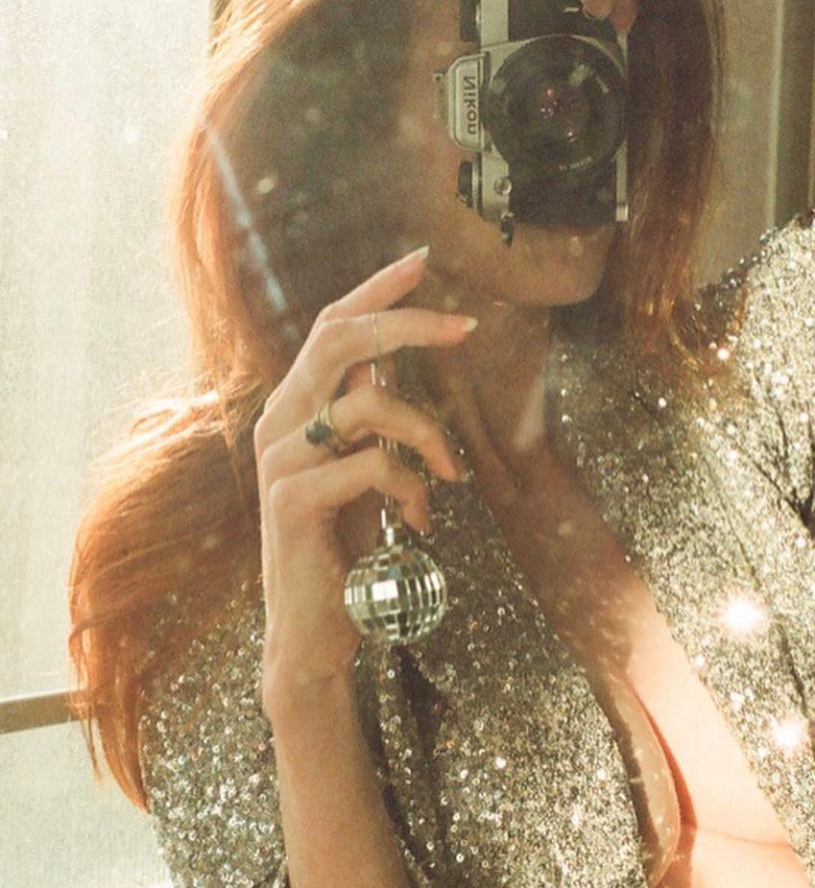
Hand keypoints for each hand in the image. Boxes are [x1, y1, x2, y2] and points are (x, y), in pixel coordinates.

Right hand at [253, 246, 477, 694]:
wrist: (314, 626)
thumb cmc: (343, 546)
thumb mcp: (359, 469)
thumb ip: (363, 418)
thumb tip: (387, 363)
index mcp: (292, 409)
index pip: (329, 328)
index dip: (374, 291)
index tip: (421, 260)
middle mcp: (276, 423)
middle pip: (337, 340)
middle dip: (405, 323)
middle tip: (464, 325)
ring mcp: (279, 460)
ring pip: (368, 406)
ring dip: (428, 435)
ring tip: (449, 476)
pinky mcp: (292, 499)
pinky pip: (373, 465)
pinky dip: (413, 487)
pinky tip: (422, 521)